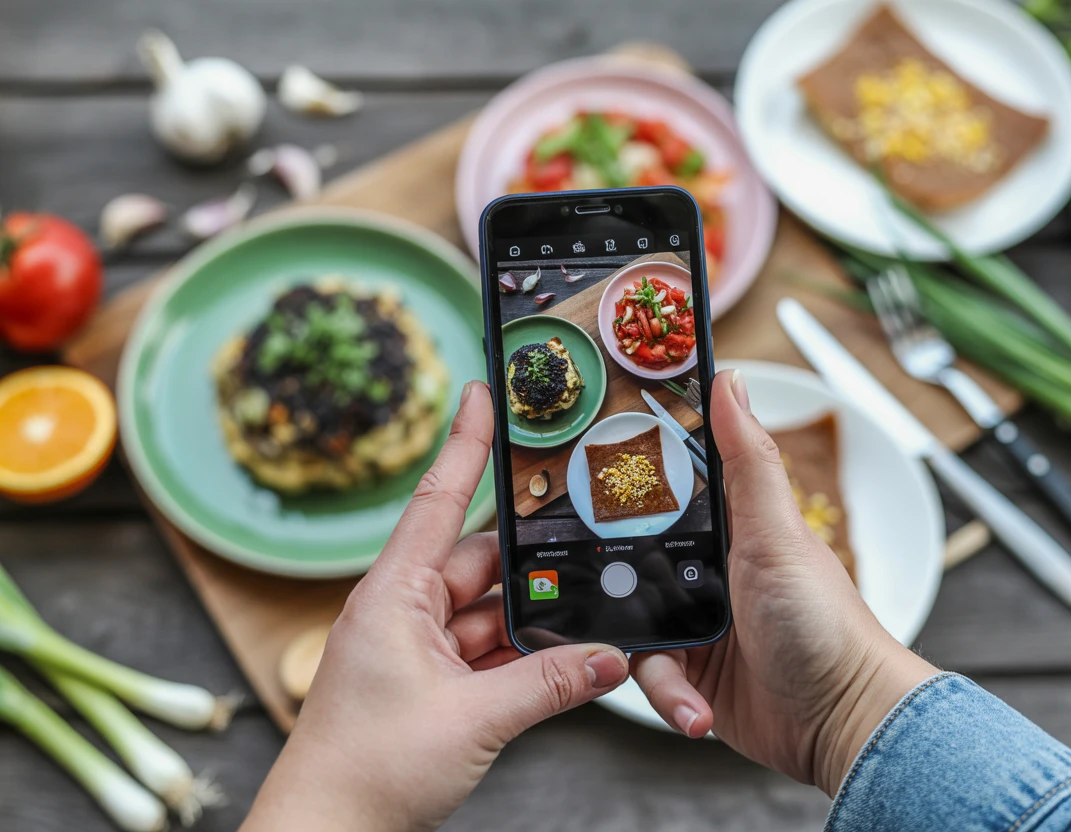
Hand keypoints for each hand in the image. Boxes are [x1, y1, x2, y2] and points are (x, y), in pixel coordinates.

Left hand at [242, 381, 629, 831]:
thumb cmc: (365, 771)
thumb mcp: (473, 720)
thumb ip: (549, 685)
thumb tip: (609, 661)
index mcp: (393, 596)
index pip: (438, 501)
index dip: (464, 444)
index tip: (482, 393)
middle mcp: (402, 611)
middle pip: (481, 565)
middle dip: (534, 569)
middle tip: (588, 553)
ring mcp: (415, 649)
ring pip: (489, 613)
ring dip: (531, 625)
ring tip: (582, 629)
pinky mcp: (428, 683)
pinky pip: (485, 653)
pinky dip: (521, 658)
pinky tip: (559, 665)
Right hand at [632, 370, 936, 795]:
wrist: (845, 723)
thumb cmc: (826, 625)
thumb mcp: (776, 535)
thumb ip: (747, 461)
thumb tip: (730, 381)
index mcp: (728, 531)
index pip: (664, 498)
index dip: (624, 495)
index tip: (586, 490)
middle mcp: (708, 575)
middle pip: (631, 567)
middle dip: (615, 591)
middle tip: (610, 603)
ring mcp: (699, 626)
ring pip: (632, 629)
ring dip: (649, 660)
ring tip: (678, 674)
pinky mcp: (694, 677)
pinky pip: (652, 679)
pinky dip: (669, 698)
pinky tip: (698, 710)